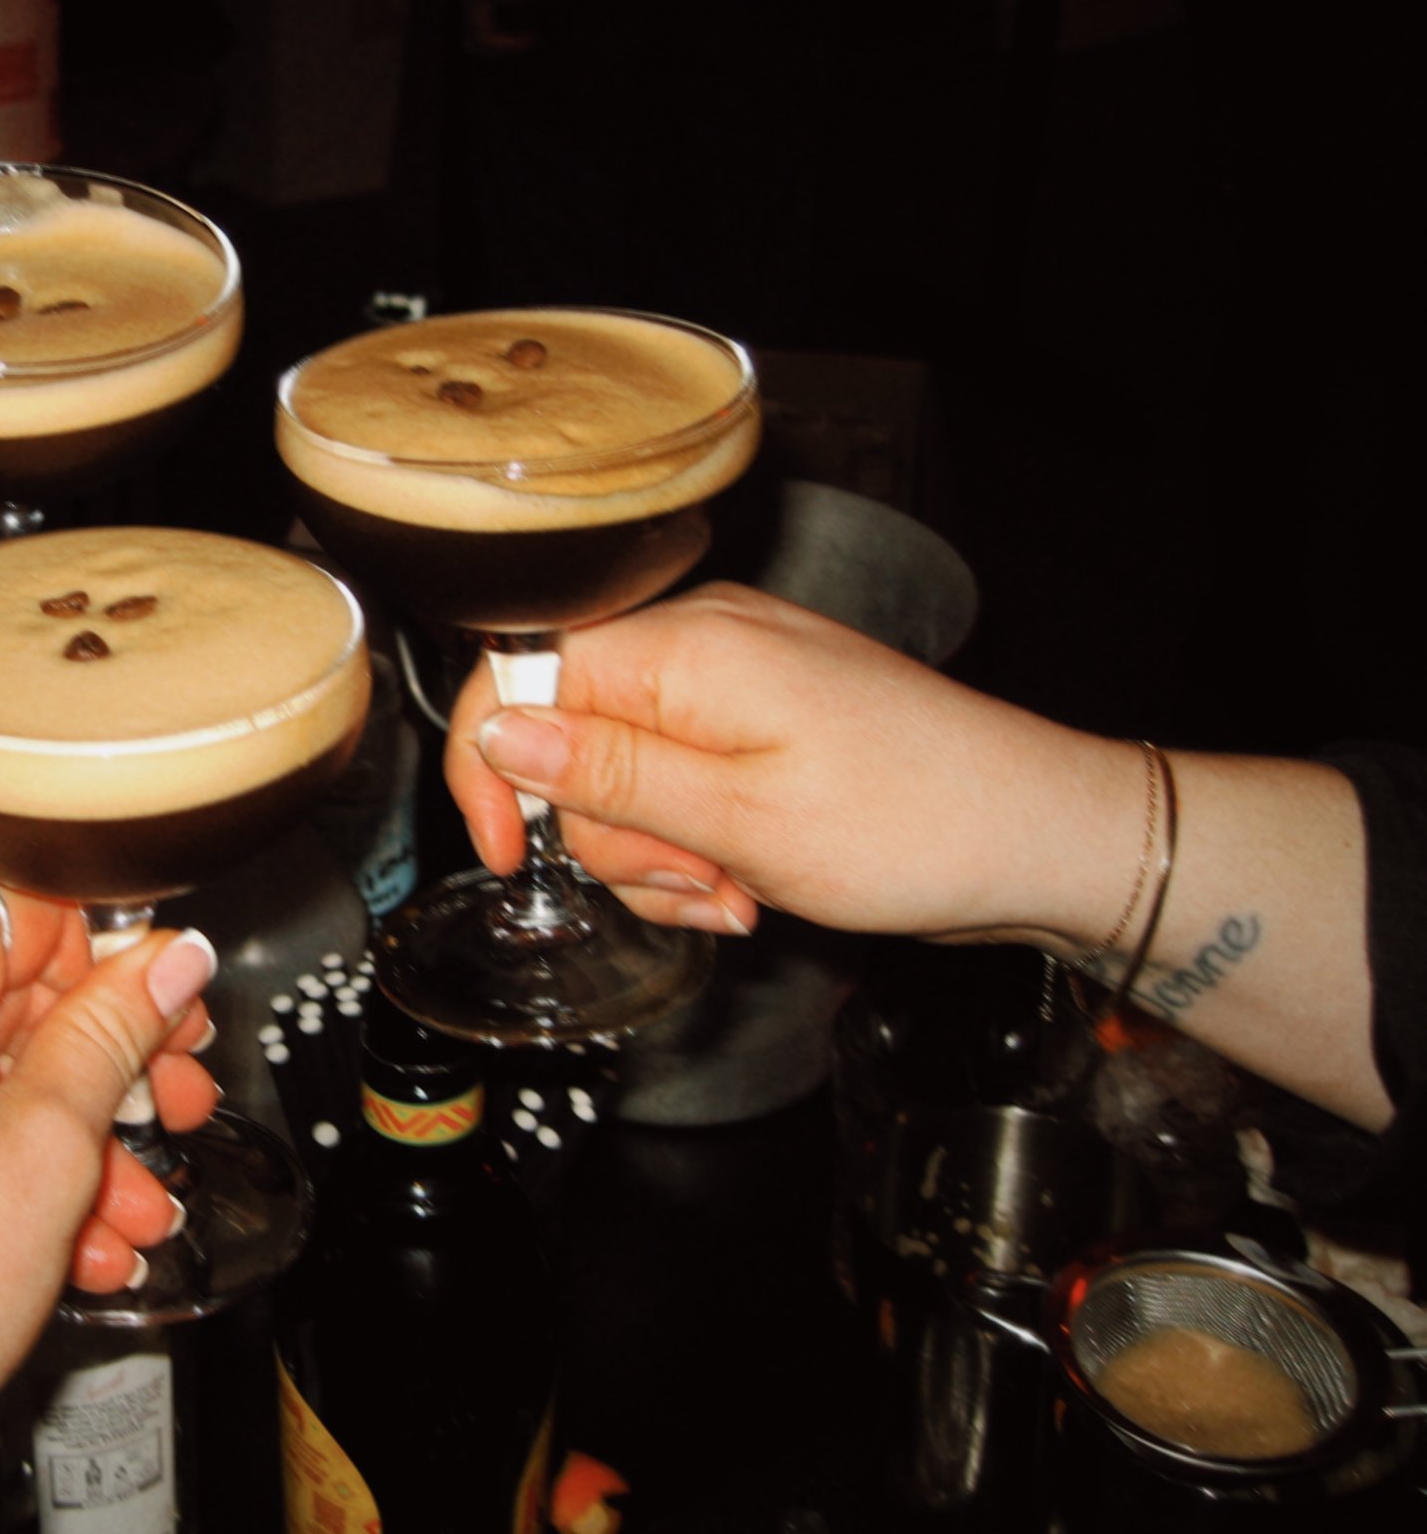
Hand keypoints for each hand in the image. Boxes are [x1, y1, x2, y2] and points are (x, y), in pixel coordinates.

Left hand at [0, 883, 220, 1391]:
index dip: (118, 981)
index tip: (171, 1028)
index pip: (36, 917)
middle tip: (166, 1116)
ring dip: (49, 1141)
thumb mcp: (50, 1142)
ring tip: (126, 1215)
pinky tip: (59, 1237)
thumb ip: (114, 1033)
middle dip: (95, 1080)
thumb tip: (168, 963)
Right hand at [446, 582, 1140, 944]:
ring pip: (621, 778)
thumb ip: (609, 774)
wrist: (1039, 835)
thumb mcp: (741, 819)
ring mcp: (733, 682)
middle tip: (697, 881)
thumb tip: (499, 731)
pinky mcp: (758, 722)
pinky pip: (678, 784)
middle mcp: (702, 644)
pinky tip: (752, 881)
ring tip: (739, 889)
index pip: (521, 675)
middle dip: (614, 837)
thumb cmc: (916, 823)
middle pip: (569, 741)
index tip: (507, 852)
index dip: (493, 768)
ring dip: (661, 857)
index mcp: (686, 647)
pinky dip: (697, 845)